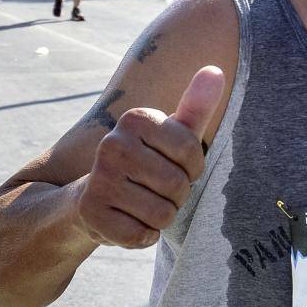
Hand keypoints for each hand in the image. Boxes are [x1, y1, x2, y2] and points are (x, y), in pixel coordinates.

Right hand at [74, 66, 223, 249]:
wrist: (94, 197)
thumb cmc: (146, 163)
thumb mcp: (172, 134)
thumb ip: (195, 106)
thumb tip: (215, 71)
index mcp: (135, 119)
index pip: (191, 152)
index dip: (191, 169)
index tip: (172, 165)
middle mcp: (112, 144)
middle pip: (178, 185)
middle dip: (175, 196)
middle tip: (153, 189)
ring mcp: (100, 179)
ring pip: (162, 214)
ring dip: (160, 218)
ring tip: (140, 204)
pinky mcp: (92, 213)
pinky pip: (141, 235)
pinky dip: (142, 235)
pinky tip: (127, 220)